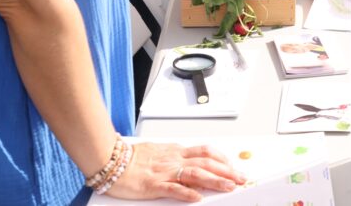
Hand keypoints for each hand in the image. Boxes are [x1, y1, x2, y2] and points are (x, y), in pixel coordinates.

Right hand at [107, 142, 245, 201]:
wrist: (108, 159)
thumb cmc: (129, 158)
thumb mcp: (157, 151)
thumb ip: (173, 156)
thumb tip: (187, 160)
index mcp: (175, 151)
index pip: (205, 152)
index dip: (222, 159)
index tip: (234, 166)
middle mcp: (173, 160)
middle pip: (207, 163)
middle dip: (227, 170)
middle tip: (241, 178)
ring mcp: (164, 172)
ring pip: (195, 174)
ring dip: (215, 180)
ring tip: (229, 186)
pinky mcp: (152, 185)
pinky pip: (173, 189)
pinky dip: (187, 193)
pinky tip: (198, 198)